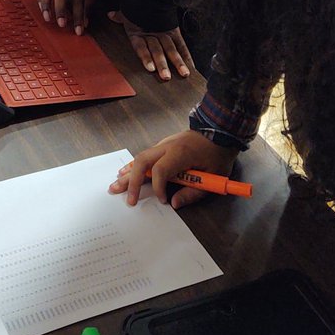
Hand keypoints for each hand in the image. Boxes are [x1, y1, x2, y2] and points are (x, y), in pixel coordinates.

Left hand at [107, 10, 192, 80]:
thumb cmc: (138, 4)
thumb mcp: (127, 11)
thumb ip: (120, 17)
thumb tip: (110, 15)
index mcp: (138, 32)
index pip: (142, 47)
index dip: (146, 57)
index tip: (151, 68)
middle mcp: (152, 34)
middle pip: (158, 50)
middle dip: (163, 64)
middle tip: (166, 77)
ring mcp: (164, 33)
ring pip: (171, 48)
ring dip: (178, 62)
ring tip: (184, 73)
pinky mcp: (174, 30)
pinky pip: (181, 44)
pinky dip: (186, 55)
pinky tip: (190, 66)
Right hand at [108, 131, 236, 207]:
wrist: (219, 129)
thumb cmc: (217, 154)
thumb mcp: (213, 176)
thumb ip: (193, 192)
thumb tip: (173, 204)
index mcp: (180, 153)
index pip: (160, 170)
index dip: (158, 187)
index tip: (162, 200)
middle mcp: (167, 146)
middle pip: (143, 161)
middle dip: (131, 180)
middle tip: (126, 198)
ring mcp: (164, 144)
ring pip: (141, 157)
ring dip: (128, 172)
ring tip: (115, 186)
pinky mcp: (163, 145)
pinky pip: (145, 156)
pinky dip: (134, 166)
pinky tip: (125, 172)